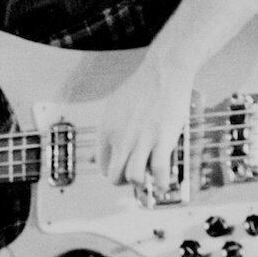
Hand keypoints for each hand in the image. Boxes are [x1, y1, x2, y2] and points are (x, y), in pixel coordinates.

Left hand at [98, 46, 196, 191]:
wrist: (162, 72)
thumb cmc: (141, 90)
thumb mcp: (112, 110)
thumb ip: (106, 134)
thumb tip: (92, 159)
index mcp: (105, 131)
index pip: (102, 166)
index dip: (115, 172)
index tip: (127, 170)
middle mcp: (119, 137)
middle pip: (114, 177)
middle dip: (127, 181)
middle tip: (140, 176)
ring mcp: (140, 139)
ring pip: (134, 178)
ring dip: (143, 184)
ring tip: (152, 179)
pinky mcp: (161, 139)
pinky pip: (159, 172)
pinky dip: (162, 183)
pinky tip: (165, 183)